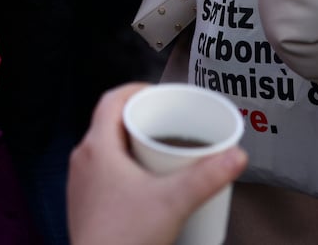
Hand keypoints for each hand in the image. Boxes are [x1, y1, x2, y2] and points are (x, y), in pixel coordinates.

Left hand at [67, 84, 246, 244]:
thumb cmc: (124, 237)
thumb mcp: (174, 202)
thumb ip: (207, 177)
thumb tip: (236, 155)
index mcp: (97, 147)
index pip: (111, 100)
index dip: (136, 89)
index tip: (159, 92)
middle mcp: (83, 159)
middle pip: (110, 124)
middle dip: (141, 119)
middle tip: (168, 123)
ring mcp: (80, 182)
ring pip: (107, 149)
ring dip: (133, 145)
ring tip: (162, 153)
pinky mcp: (84, 202)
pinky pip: (103, 172)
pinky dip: (125, 167)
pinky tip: (146, 184)